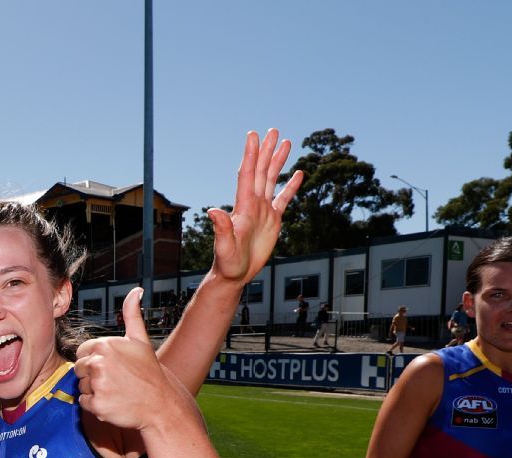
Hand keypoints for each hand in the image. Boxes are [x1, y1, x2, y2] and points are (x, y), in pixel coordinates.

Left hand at [75, 289, 184, 430]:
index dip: (94, 360)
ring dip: (94, 391)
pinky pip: (83, 402)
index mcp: (105, 345)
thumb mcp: (140, 340)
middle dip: (92, 376)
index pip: (82, 352)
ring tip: (116, 391)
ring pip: (81, 386)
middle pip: (79, 369)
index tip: (113, 367)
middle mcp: (98, 363)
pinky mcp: (97, 405)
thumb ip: (131, 314)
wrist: (161, 404)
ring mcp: (97, 385)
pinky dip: (95, 406)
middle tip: (116, 380)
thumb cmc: (149, 372)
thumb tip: (136, 290)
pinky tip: (113, 402)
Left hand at [209, 129, 303, 284]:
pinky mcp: (272, 220)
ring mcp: (263, 211)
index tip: (253, 135)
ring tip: (286, 142)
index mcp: (243, 206)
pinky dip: (290, 186)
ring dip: (278, 161)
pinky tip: (298, 173)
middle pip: (261, 171)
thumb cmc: (227, 262)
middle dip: (266, 150)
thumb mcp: (224, 246)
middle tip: (273, 130)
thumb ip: (221, 229)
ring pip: (272, 180)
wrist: (234, 274)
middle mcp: (252, 204)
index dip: (250, 155)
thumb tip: (213, 211)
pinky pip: (283, 199)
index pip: (247, 174)